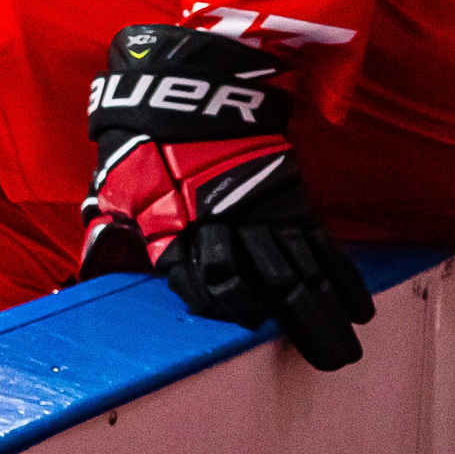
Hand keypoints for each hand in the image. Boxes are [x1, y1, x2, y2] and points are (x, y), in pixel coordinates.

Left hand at [79, 25, 373, 369]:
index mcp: (175, 227)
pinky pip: (322, 243)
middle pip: (266, 285)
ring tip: (344, 350)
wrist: (182, 91)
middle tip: (325, 362)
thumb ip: (121, 231)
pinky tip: (358, 307)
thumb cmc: (140, 147)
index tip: (244, 323)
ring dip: (325, 313)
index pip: (202, 281)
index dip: (224, 306)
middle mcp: (224, 224)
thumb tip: (97, 265)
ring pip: (300, 270)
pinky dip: (342, 276)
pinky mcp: (289, 194)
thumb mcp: (115, 190)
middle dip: (298, 325)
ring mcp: (261, 211)